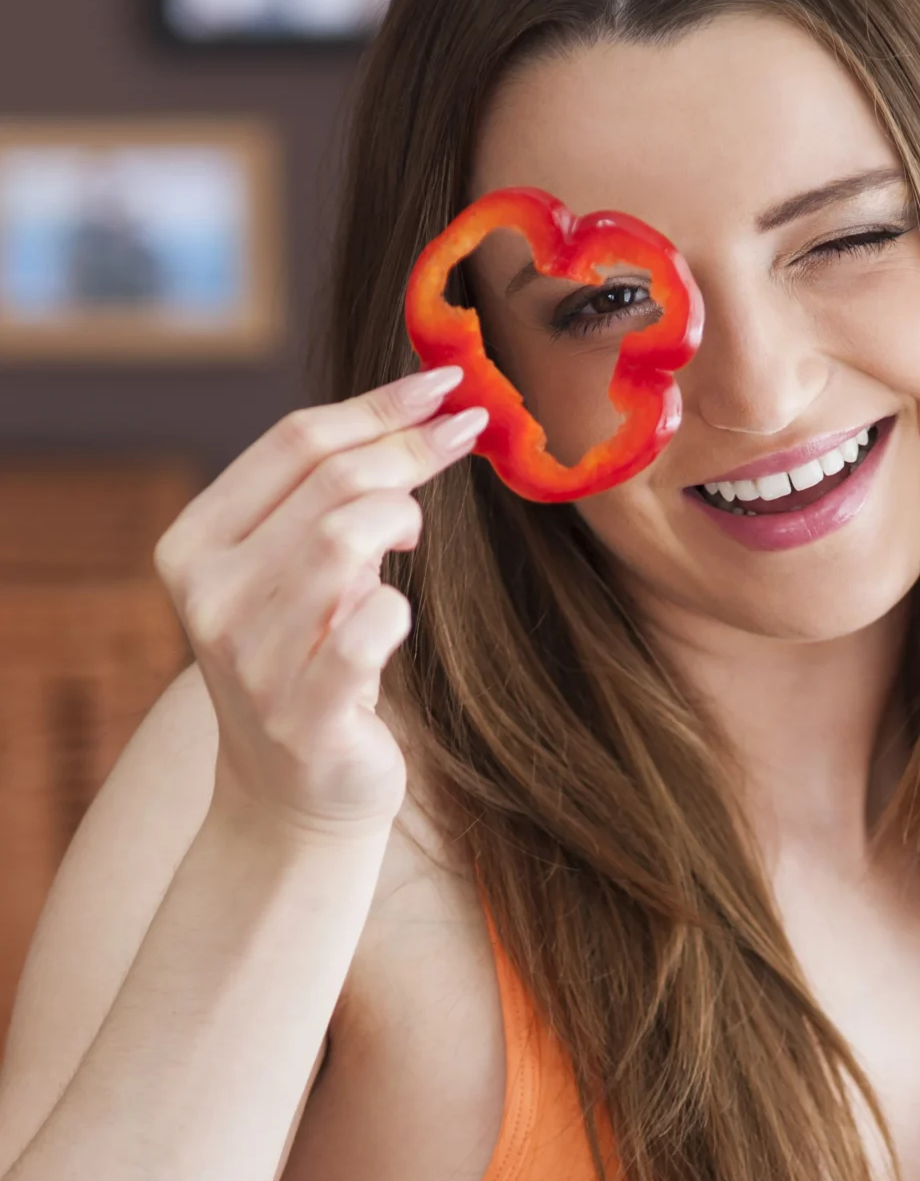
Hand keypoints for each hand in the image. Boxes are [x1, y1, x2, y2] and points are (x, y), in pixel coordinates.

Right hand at [153, 366, 487, 837]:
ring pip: (343, 540)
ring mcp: (251, 658)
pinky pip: (371, 626)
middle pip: (326, 484)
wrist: (291, 796)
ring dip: (397, 524)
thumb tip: (418, 415)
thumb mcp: (296, 575)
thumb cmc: (310, 665)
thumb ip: (324, 503)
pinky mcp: (302, 714)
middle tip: (465, 436)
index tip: (444, 384)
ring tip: (407, 542)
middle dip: (408, 451)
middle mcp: (208, 596)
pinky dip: (398, 610)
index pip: (291, 444)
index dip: (377, 406)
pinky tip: (392, 622)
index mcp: (193, 544)